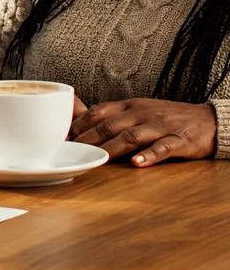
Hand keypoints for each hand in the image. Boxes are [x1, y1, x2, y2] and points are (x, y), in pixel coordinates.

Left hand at [70, 97, 216, 166]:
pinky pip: (163, 148)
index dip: (80, 124)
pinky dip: (149, 156)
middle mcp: (142, 113)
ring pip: (132, 136)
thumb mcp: (139, 111)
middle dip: (88, 139)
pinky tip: (137, 164)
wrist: (207, 120)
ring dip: (112, 148)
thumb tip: (83, 126)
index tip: (63, 137)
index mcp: (130, 105)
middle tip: (71, 152)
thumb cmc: (167, 117)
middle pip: (110, 124)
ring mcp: (160, 126)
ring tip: (97, 159)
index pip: (99, 111)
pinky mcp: (179, 140)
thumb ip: (115, 118)